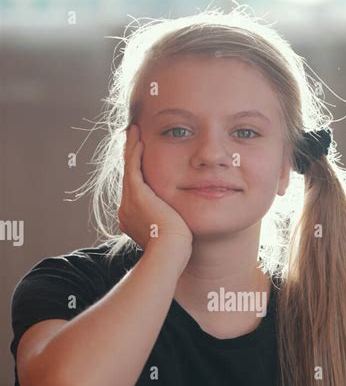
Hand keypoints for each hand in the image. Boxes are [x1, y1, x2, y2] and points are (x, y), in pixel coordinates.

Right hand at [118, 124, 192, 253]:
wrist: (169, 254)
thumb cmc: (176, 252)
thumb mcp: (172, 238)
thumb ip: (171, 228)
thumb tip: (180, 229)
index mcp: (132, 221)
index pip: (135, 194)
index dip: (138, 177)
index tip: (142, 166)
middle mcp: (126, 210)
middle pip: (129, 178)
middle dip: (131, 159)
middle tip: (133, 140)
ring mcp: (129, 201)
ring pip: (129, 169)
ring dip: (131, 149)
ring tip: (133, 132)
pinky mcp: (136, 193)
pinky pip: (133, 166)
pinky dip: (135, 151)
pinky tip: (139, 137)